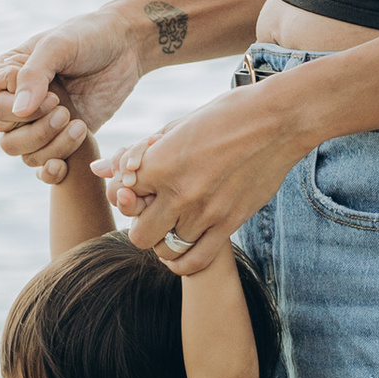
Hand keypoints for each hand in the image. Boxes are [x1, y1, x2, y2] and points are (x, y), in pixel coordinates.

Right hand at [0, 14, 146, 180]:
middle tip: (65, 112)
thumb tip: (18, 112)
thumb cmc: (88, 37)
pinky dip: (50, 171)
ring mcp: (39, 122)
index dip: (18, 110)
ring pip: (26, 154)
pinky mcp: (61, 137)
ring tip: (79, 126)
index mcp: (6, 77)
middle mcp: (17, 102)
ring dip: (52, 147)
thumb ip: (34, 75)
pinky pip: (44, 166)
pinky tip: (64, 165)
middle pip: (7, 137)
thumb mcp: (58, 46)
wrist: (126, 47)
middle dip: (36, 131)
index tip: (53, 95)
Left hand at [102, 90, 302, 275]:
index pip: (120, 194)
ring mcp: (206, 213)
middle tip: (152, 211)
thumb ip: (136, 153)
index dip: (123, 191)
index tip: (135, 186)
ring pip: (165, 250)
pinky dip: (182, 263)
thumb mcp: (176, 126)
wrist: (279, 121)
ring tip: (170, 227)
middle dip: (140, 225)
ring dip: (163, 242)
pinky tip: (181, 250)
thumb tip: (99, 169)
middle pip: (138, 234)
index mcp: (160, 162)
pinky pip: (195, 261)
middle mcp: (179, 192)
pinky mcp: (230, 224)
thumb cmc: (226, 115)